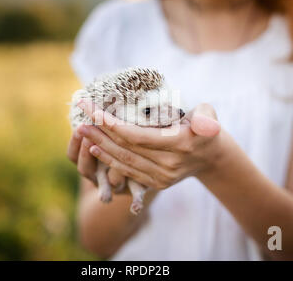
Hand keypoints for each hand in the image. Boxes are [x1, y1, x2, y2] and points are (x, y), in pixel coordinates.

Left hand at [76, 99, 222, 189]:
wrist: (211, 157)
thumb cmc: (206, 128)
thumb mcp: (210, 117)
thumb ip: (207, 119)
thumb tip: (207, 126)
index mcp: (180, 145)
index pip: (137, 135)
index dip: (111, 123)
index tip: (92, 108)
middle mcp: (170, 165)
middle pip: (126, 148)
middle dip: (100, 132)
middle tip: (81, 117)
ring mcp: (162, 178)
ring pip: (124, 161)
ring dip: (100, 146)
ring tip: (82, 130)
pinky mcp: (157, 183)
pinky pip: (129, 171)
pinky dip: (110, 160)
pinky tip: (94, 148)